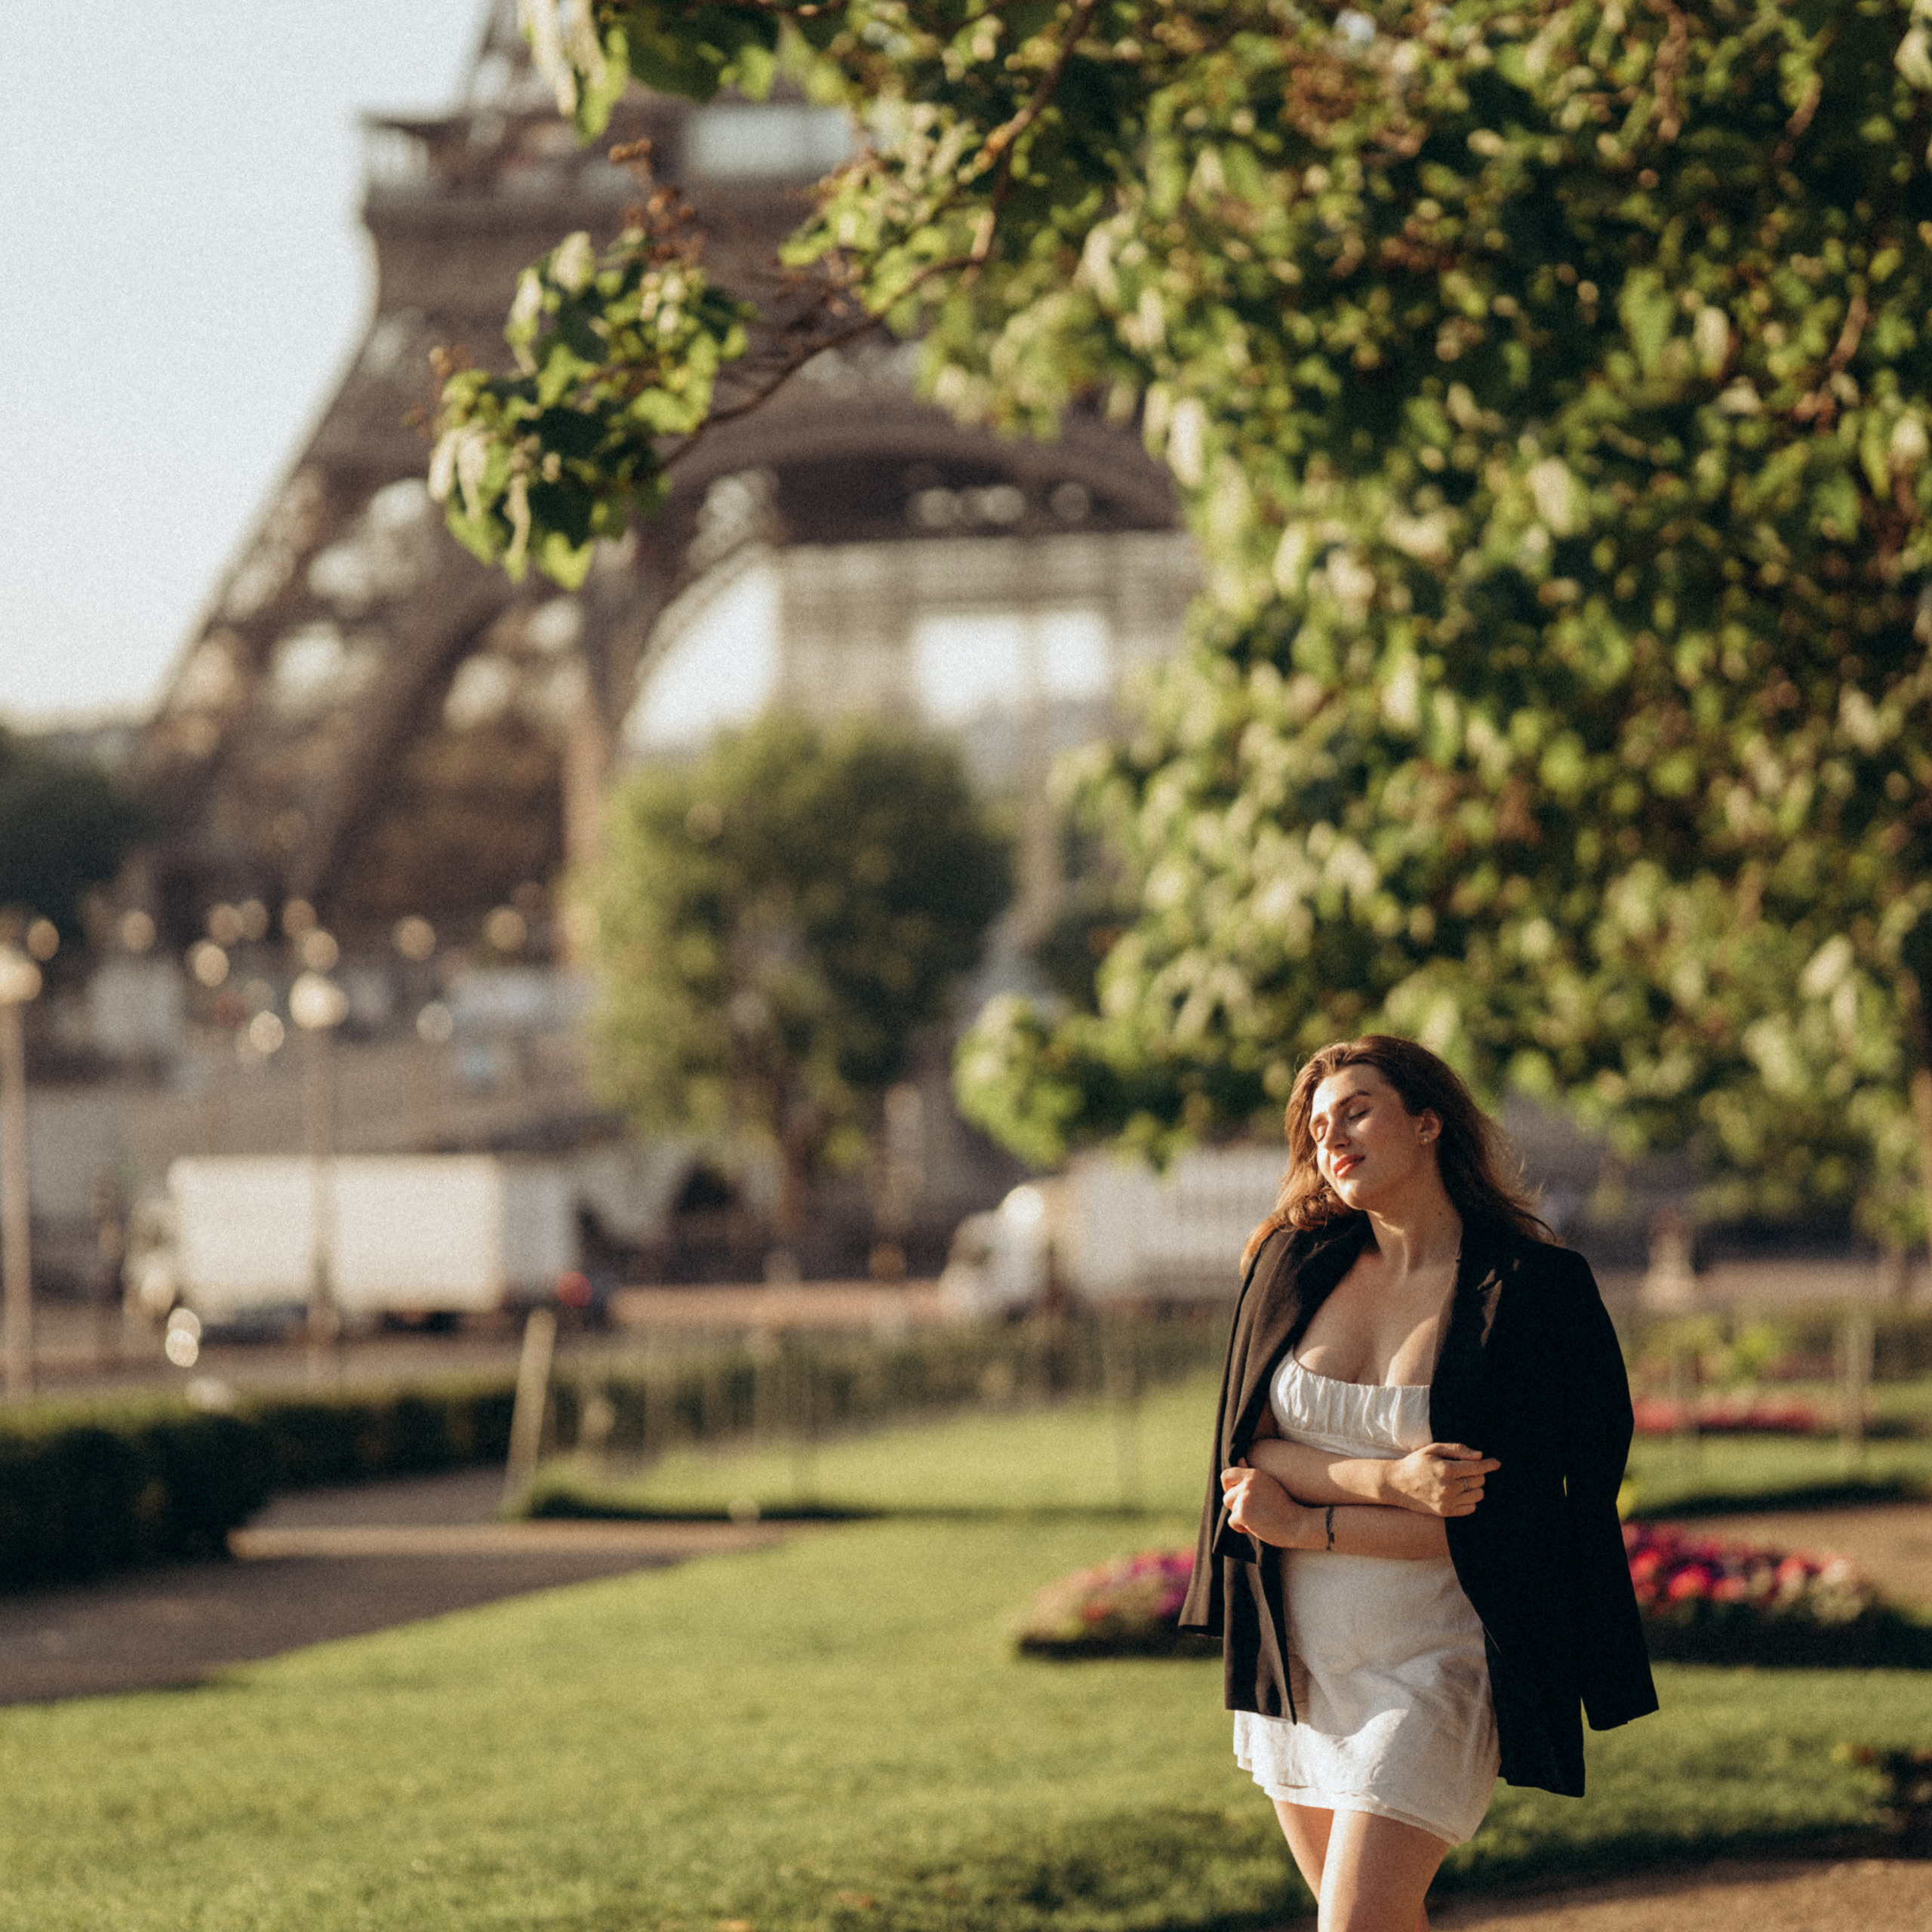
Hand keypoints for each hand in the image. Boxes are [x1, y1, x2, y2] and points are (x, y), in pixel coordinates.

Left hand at [1220, 1460, 1310, 1547]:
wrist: (1298, 1524)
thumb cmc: (1284, 1506)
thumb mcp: (1269, 1484)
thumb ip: (1251, 1475)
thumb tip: (1239, 1459)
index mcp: (1254, 1474)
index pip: (1226, 1475)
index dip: (1228, 1488)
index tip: (1238, 1497)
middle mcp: (1248, 1483)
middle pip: (1227, 1497)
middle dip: (1237, 1508)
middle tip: (1255, 1513)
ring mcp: (1245, 1498)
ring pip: (1231, 1511)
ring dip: (1241, 1518)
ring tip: (1259, 1519)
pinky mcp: (1243, 1513)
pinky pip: (1232, 1522)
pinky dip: (1242, 1528)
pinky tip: (1257, 1527)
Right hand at [1384, 1443, 1499, 1516]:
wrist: (1396, 1484)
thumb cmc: (1416, 1463)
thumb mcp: (1433, 1449)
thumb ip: (1457, 1449)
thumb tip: (1479, 1455)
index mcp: (1446, 1469)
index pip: (1477, 1468)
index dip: (1489, 1464)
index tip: (1496, 1463)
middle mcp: (1448, 1487)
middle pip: (1479, 1481)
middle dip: (1478, 1473)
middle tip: (1468, 1469)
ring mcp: (1447, 1501)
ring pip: (1478, 1495)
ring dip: (1475, 1487)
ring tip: (1464, 1481)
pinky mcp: (1445, 1512)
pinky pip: (1470, 1508)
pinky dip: (1470, 1500)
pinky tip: (1461, 1493)